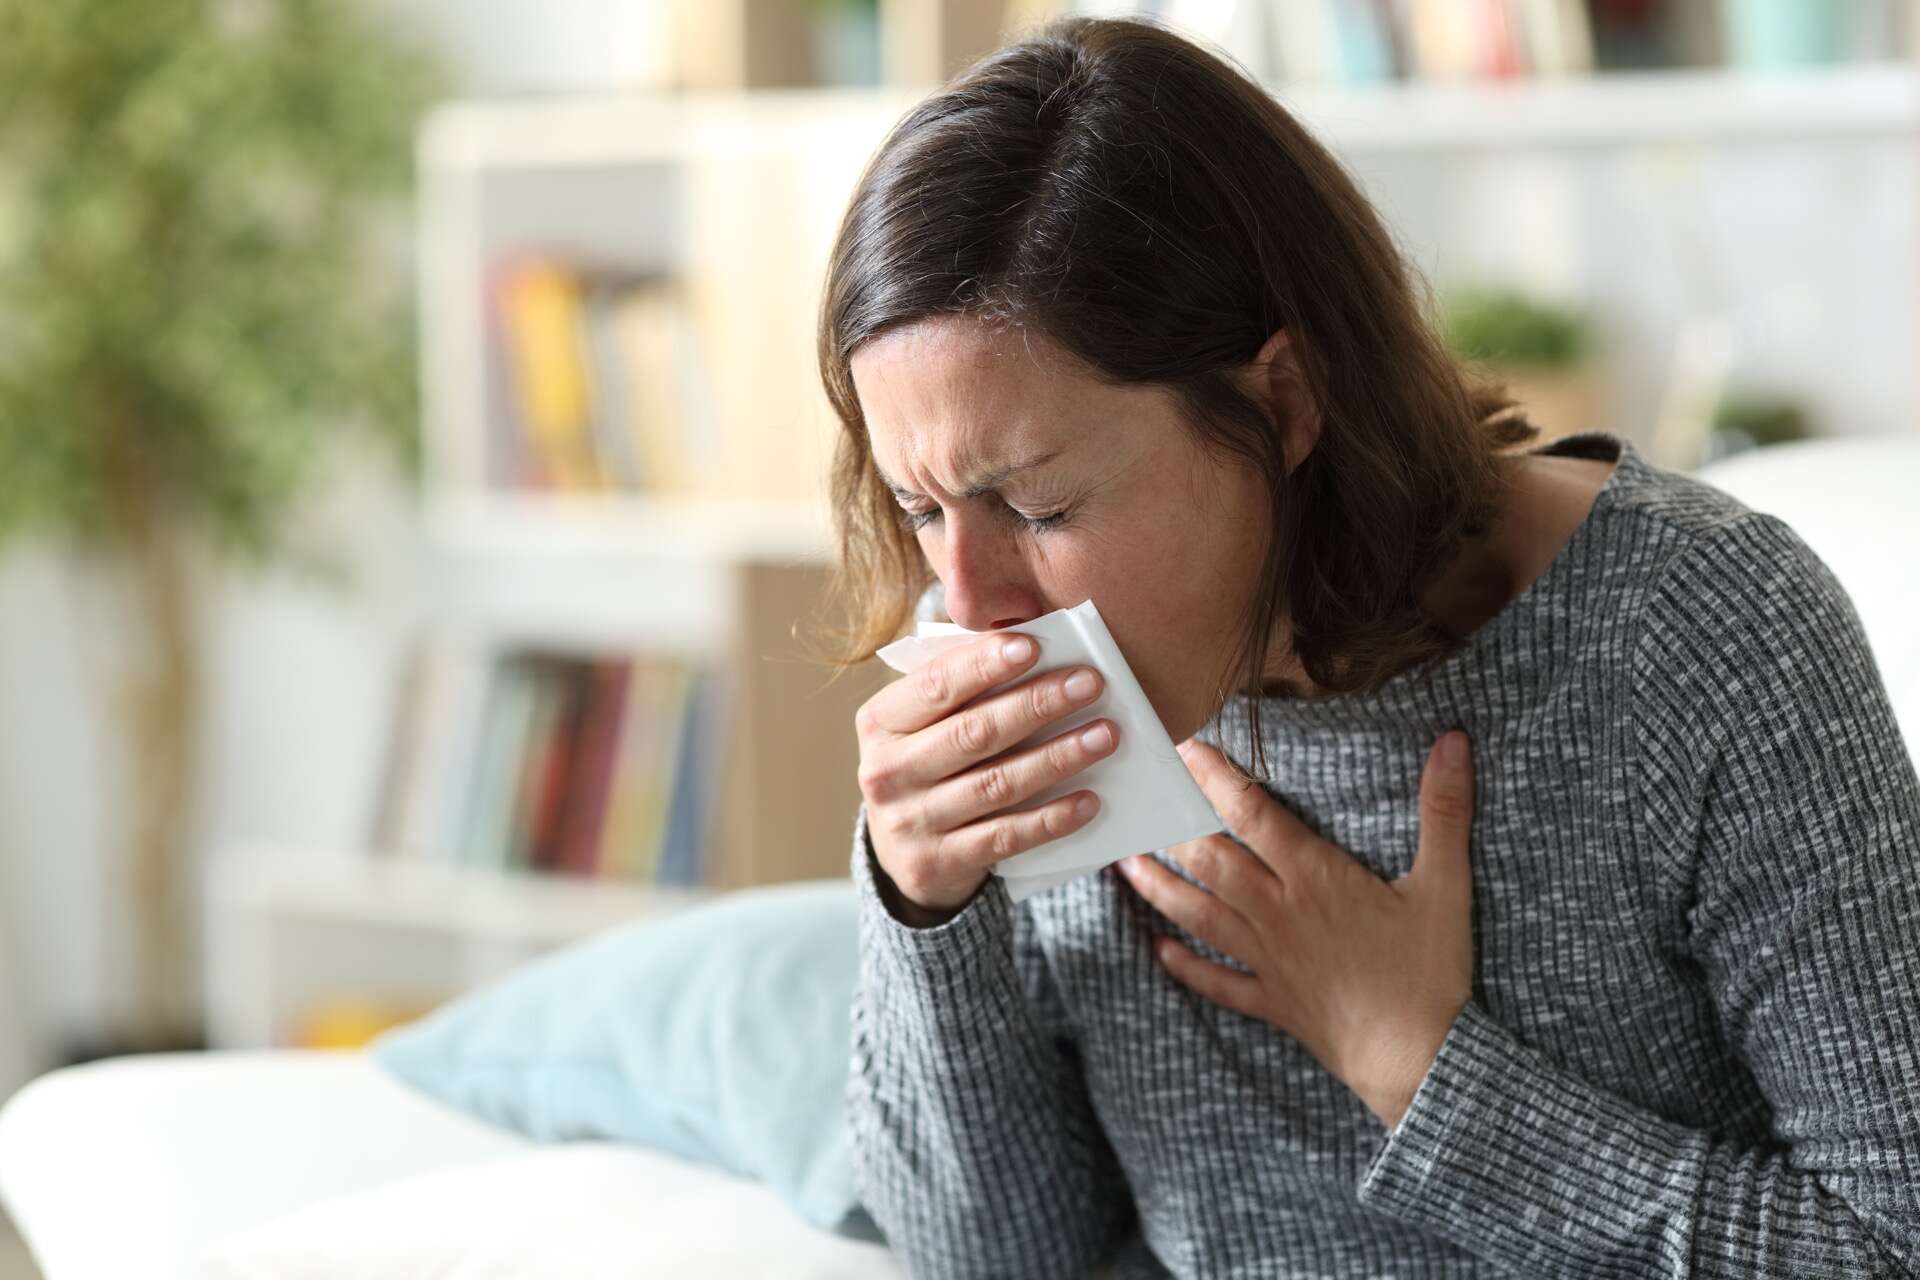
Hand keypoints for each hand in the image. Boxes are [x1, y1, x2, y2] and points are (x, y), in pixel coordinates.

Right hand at [855, 630, 1121, 919]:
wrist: (899, 851)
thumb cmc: (927, 762)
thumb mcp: (923, 723)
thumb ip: (961, 686)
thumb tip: (1031, 646)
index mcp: (880, 722)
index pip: (935, 685)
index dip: (983, 664)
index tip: (1033, 646)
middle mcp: (885, 772)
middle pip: (973, 732)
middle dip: (1037, 704)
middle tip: (1090, 683)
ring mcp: (909, 822)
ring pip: (996, 784)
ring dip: (1058, 757)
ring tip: (1104, 736)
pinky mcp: (936, 864)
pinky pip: (1005, 837)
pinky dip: (1050, 818)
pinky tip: (1089, 800)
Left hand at [1113, 731, 1475, 1129]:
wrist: (1418, 1061)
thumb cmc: (1431, 972)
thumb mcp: (1445, 885)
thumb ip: (1444, 809)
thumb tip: (1453, 741)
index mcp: (1314, 878)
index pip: (1253, 814)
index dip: (1216, 777)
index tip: (1186, 748)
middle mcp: (1279, 913)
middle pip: (1211, 860)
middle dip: (1174, 825)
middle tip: (1142, 798)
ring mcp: (1269, 959)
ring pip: (1199, 915)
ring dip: (1159, 888)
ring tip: (1125, 864)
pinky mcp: (1272, 1001)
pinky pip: (1218, 982)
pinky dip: (1187, 966)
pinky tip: (1159, 951)